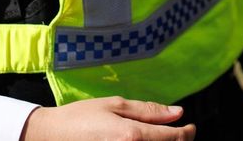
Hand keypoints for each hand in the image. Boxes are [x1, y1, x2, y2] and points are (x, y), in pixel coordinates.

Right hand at [20, 97, 194, 140]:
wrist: (51, 136)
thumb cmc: (81, 118)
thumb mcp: (115, 106)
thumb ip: (149, 111)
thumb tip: (178, 113)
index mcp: (131, 136)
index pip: (174, 138)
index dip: (188, 132)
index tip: (190, 127)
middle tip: (178, 132)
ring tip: (162, 138)